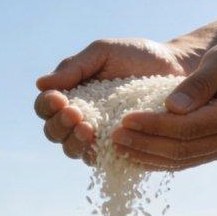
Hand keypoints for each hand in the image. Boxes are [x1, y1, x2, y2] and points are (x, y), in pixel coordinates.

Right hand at [34, 38, 196, 163]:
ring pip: (73, 151)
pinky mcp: (120, 152)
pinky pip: (102, 162)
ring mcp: (99, 138)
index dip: (47, 107)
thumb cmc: (137, 56)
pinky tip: (105, 146)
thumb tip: (40, 84)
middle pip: (54, 133)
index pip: (45, 108)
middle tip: (76, 115)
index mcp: (71, 95)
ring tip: (89, 130)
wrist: (176, 68)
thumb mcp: (103, 53)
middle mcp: (80, 120)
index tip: (59, 98)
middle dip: (60, 126)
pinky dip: (99, 156)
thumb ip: (74, 67)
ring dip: (75, 143)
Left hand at [110, 39, 216, 170]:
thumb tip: (170, 107)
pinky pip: (185, 160)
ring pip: (181, 161)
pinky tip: (137, 153)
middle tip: (112, 137)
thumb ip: (198, 83)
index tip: (124, 119)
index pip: (185, 128)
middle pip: (180, 150)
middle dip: (144, 144)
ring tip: (117, 147)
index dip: (152, 127)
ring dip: (147, 156)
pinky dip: (159, 159)